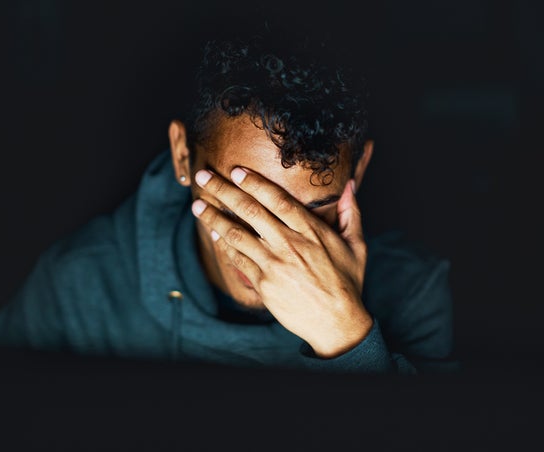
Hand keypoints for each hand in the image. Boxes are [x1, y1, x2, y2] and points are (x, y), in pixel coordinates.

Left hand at [191, 167, 372, 357]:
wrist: (337, 323)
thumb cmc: (347, 282)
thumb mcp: (356, 245)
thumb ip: (351, 213)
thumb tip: (350, 185)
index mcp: (311, 231)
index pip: (277, 199)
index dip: (254, 183)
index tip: (236, 171)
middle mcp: (289, 244)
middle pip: (250, 211)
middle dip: (224, 191)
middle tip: (204, 177)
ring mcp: (274, 264)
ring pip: (237, 234)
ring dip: (214, 217)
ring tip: (198, 205)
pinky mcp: (263, 283)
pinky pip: (237, 259)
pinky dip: (223, 244)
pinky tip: (213, 233)